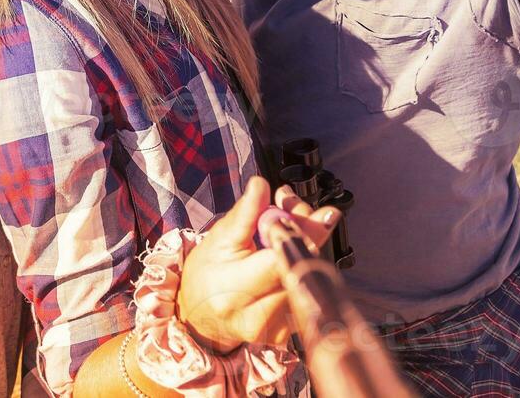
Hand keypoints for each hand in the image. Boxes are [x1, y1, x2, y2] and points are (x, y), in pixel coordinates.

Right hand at [177, 178, 339, 351]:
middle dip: (306, 232)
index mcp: (233, 289)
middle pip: (301, 269)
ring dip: (305, 248)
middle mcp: (257, 315)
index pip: (279, 261)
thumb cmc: (208, 273)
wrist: (201, 316)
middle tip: (296, 208)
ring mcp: (275, 328)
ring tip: (287, 229)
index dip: (300, 234)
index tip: (318, 212)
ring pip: (308, 279)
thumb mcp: (219, 237)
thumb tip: (261, 185)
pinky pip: (306, 292)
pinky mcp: (287, 333)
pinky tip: (287, 257)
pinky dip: (302, 268)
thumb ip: (245, 213)